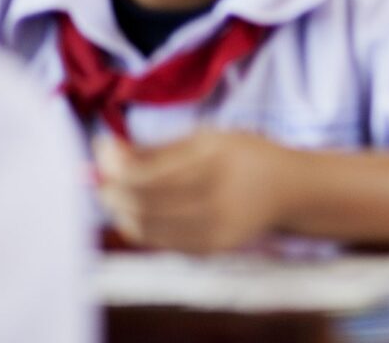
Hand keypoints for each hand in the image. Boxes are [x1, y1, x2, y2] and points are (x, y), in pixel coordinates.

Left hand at [95, 129, 287, 253]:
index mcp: (214, 164)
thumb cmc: (245, 156)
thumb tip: (104, 150)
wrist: (289, 190)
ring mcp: (212, 231)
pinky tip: (140, 210)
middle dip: (110, 191)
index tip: (99, 152)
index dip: (113, 168)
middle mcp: (215, 202)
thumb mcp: (206, 139)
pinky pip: (159, 242)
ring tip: (118, 193)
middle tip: (101, 176)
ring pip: (144, 229)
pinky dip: (140, 226)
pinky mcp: (209, 250)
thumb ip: (156, 148)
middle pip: (140, 205)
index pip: (145, 177)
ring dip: (120, 210)